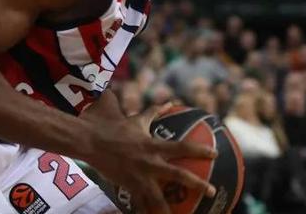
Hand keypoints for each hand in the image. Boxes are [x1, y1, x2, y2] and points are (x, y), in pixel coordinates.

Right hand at [82, 101, 216, 213]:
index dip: (200, 150)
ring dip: (169, 210)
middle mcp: (149, 163)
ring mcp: (139, 177)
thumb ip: (155, 111)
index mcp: (153, 145)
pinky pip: (139, 205)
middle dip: (198, 184)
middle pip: (178, 175)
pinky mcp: (127, 187)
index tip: (215, 154)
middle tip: (213, 191)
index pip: (182, 147)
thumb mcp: (137, 118)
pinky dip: (147, 213)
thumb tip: (169, 102)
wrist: (90, 141)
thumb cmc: (114, 127)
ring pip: (158, 198)